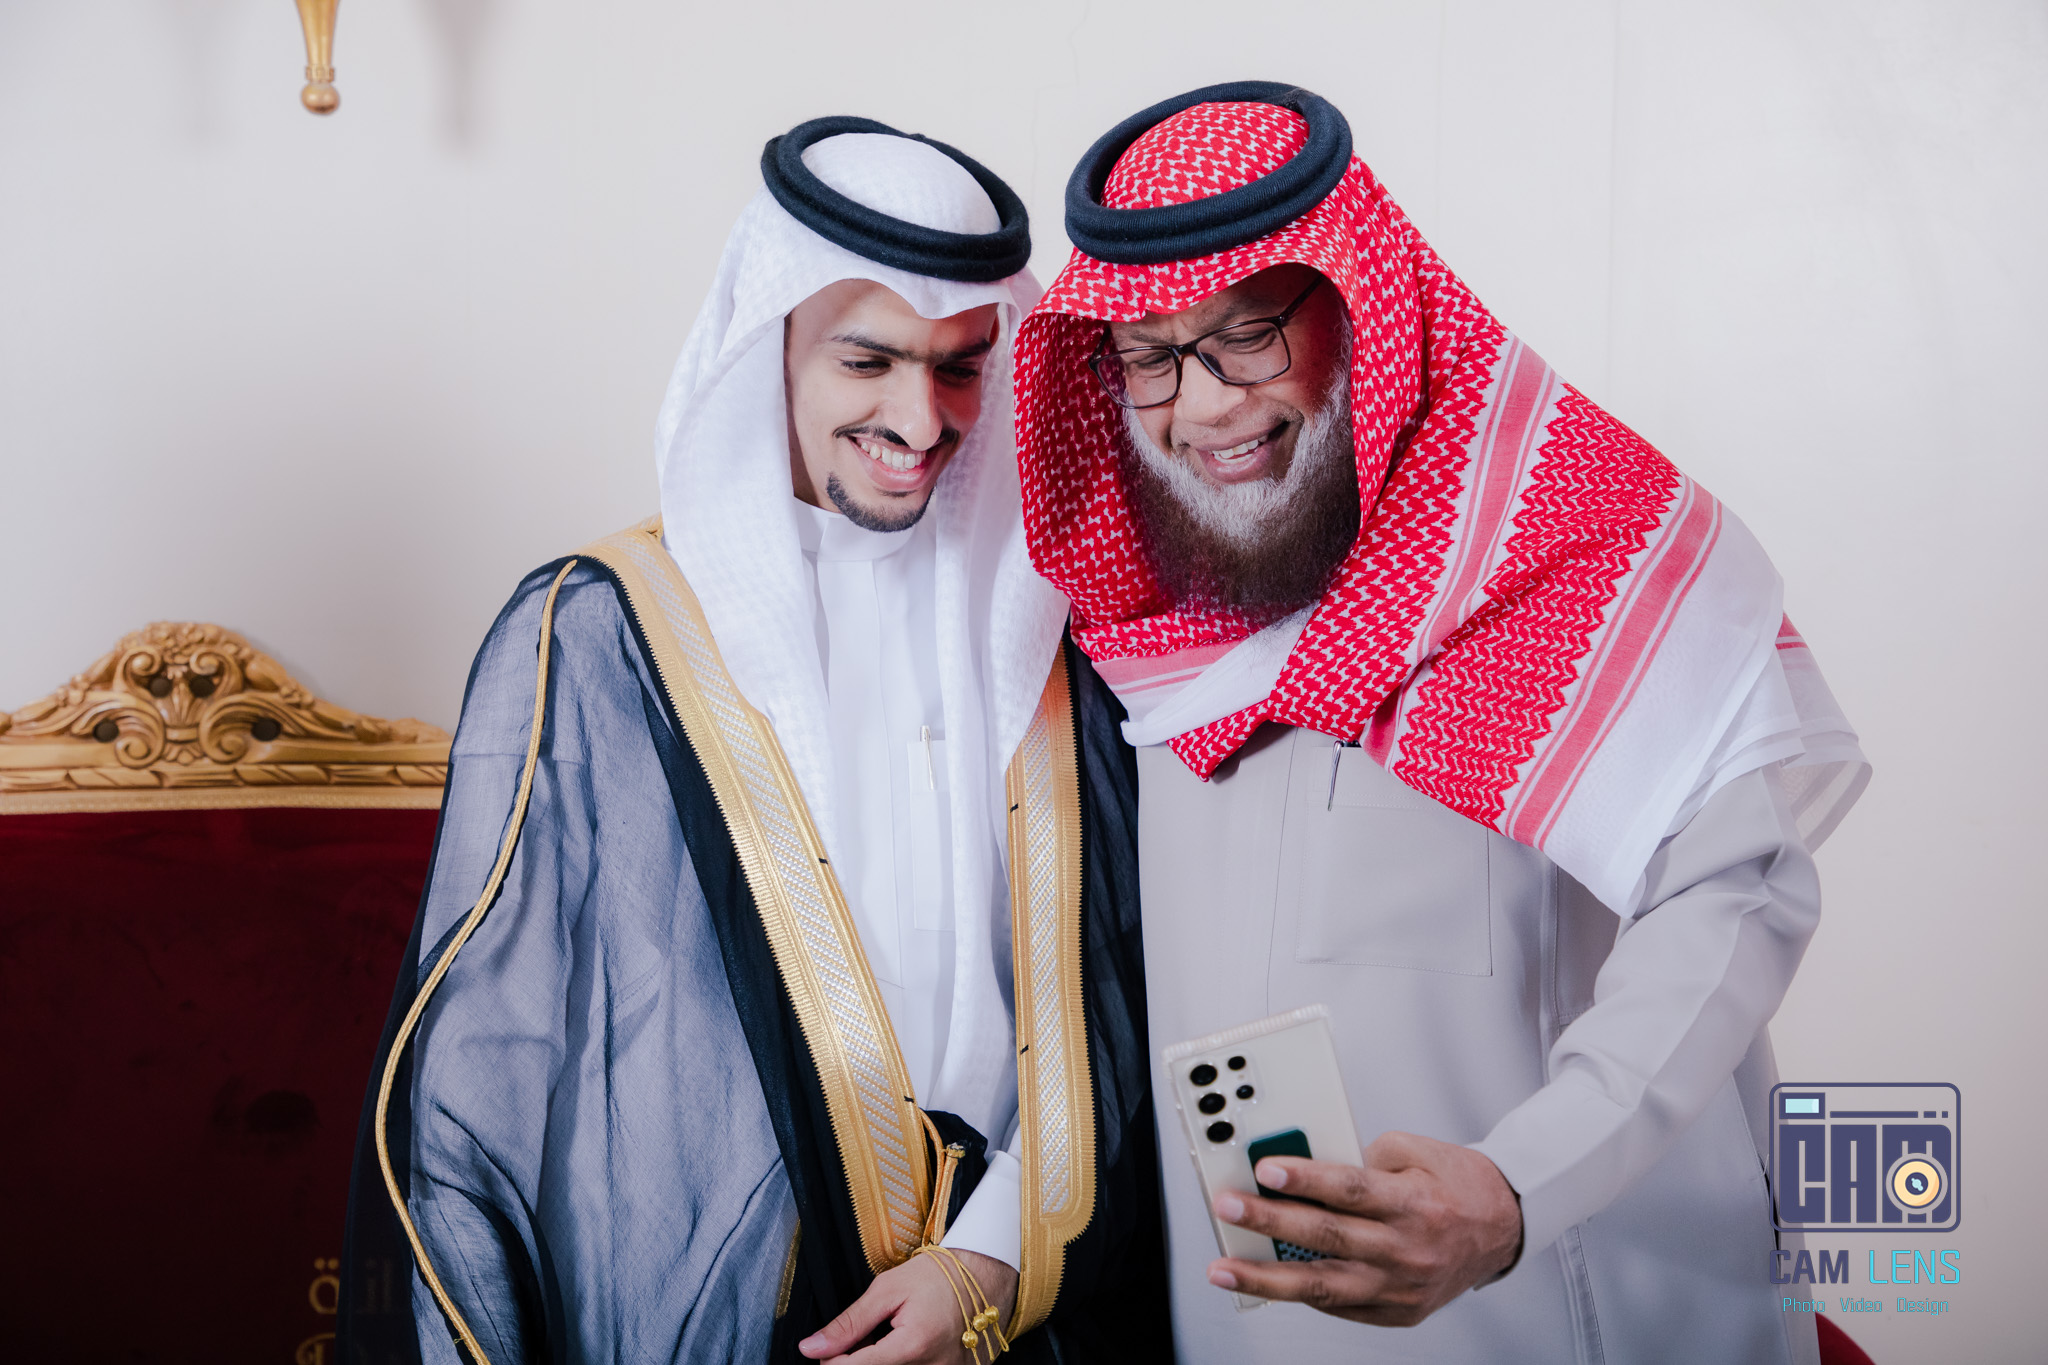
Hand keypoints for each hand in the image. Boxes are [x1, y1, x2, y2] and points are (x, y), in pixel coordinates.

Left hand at [799, 1248, 1018, 1363]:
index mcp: (913, 1345)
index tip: (825, 1353)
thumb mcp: (888, 1289)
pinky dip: (907, 1362)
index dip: (833, 1361)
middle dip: (861, 1361)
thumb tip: (811, 1347)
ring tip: (895, 1336)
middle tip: (868, 1337)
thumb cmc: (940, 1275)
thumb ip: (849, 1323)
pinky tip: (910, 1345)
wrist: (987, 1273)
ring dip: (885, 1360)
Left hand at [1207, 1130, 1522, 1326]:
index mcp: (1414, 1203)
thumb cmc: (1456, 1184)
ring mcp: (1400, 1287)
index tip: (1264, 1169)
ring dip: (1266, 1279)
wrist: (1504, 1228)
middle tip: (1228, 1207)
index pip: (1349, 1190)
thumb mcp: (1415, 1151)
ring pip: (1323, 1286)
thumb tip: (1305, 1167)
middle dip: (1269, 1221)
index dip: (1304, 1179)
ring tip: (1224, 1269)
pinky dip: (1302, 1293)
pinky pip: (1339, 1306)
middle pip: (1327, 1236)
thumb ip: (1361, 1157)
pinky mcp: (1397, 1313)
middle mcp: (1406, 1249)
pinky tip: (1267, 1281)